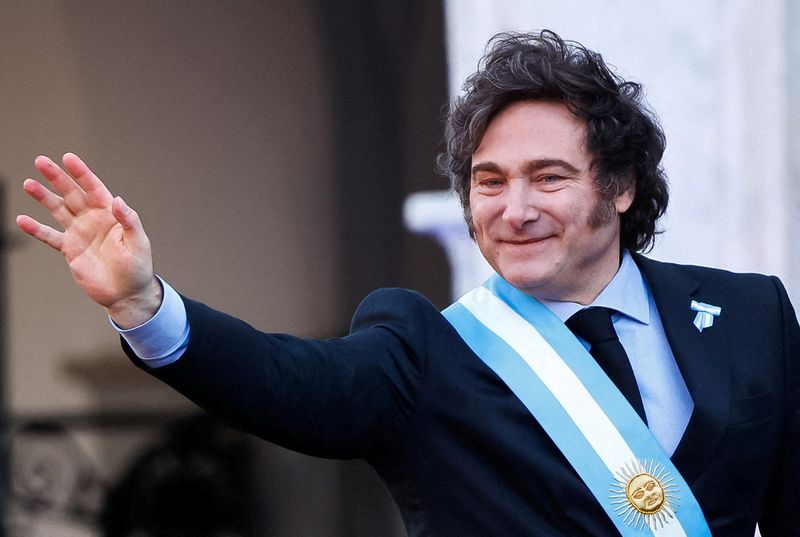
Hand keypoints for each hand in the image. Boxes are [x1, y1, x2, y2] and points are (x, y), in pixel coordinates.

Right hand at [16, 153, 161, 327]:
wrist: (126, 293)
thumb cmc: (138, 268)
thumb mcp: (138, 242)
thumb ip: (128, 220)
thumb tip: (118, 200)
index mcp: (110, 214)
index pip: (94, 188)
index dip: (82, 173)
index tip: (69, 158)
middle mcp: (93, 220)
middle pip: (72, 194)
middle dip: (57, 178)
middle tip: (41, 161)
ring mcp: (80, 233)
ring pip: (58, 210)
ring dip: (43, 197)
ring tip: (28, 184)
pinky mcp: (70, 250)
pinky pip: (50, 237)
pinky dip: (36, 230)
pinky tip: (23, 220)